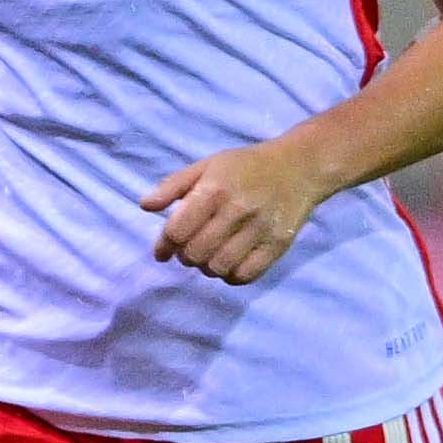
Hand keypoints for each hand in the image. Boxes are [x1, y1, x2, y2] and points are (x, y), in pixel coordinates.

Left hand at [141, 139, 329, 285]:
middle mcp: (236, 211)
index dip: (164, 245)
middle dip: (185, 257)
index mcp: (214, 190)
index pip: (178, 230)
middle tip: (188, 251)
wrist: (298, 168)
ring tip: (208, 257)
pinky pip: (246, 276)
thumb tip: (145, 206)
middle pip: (196, 253)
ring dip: (206, 268)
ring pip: (219, 268)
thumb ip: (172, 186)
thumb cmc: (244, 166)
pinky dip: (231, 277)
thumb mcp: (205, 166)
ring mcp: (260, 230)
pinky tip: (228, 264)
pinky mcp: (278, 246)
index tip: (162, 251)